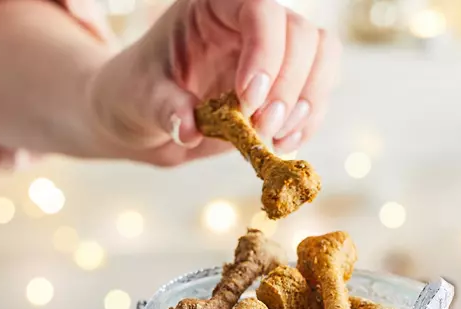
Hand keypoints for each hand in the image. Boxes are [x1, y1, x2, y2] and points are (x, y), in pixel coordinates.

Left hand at [88, 0, 340, 166]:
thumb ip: (165, 109)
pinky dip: (308, 121)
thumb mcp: (139, 99)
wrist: (144, 116)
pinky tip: (282, 143)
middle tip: (261, 126)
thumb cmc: (137, 94)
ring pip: (323, 56)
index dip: (265, 52)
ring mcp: (274, 50)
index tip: (249, 100)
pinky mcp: (286, 82)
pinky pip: (318, 92)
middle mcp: (249, 22)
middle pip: (302, 34)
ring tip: (274, 136)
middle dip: (290, 86)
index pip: (260, 9)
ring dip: (308, 102)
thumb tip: (190, 128)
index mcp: (212, 6)